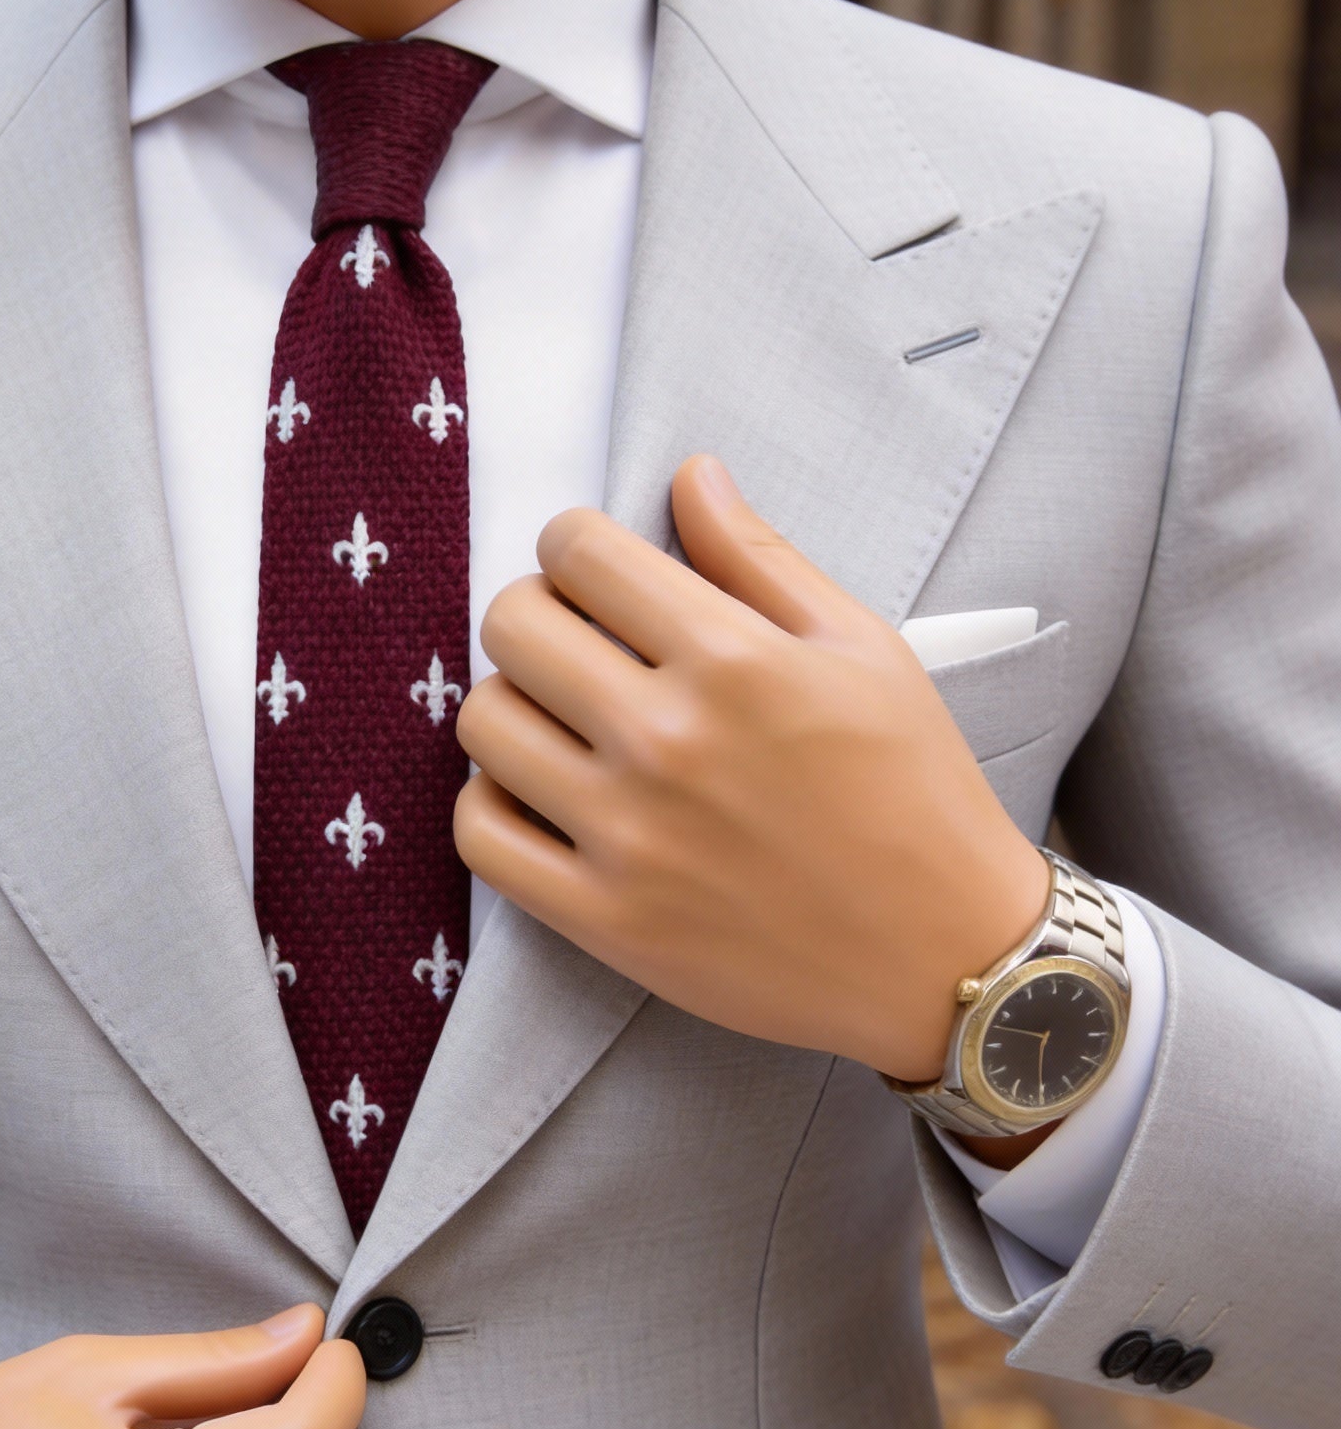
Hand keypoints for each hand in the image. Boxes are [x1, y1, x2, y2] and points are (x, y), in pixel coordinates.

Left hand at [453, 456, 1049, 1082]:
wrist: (947, 955)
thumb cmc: (915, 791)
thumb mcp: (864, 649)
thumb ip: (761, 557)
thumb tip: (688, 473)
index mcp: (733, 660)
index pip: (579, 552)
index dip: (573, 543)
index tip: (591, 568)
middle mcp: (667, 741)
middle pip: (512, 627)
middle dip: (534, 612)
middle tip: (574, 639)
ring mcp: (627, 836)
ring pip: (484, 724)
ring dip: (511, 705)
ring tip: (561, 719)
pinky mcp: (603, 919)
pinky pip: (481, 835)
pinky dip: (492, 802)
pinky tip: (541, 793)